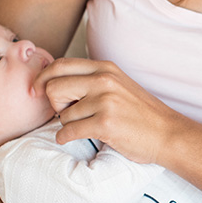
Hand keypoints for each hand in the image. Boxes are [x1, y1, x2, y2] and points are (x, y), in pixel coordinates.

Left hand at [34, 58, 189, 163]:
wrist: (166, 133)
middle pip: (54, 86)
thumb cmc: (140, 113)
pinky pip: (68, 132)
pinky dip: (66, 138)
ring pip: (62, 114)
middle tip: (64, 113)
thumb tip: (54, 82)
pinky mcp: (105, 123)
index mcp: (105, 68)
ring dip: (67, 125)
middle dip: (53, 104)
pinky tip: (75, 138)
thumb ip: (91, 79)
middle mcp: (104, 80)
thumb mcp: (118, 85)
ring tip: (85, 127)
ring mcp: (105, 101)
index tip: (35, 90)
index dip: (42, 78)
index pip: (60, 64)